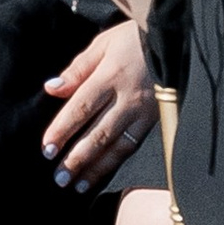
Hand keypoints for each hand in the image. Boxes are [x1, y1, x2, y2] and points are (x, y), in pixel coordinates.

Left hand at [39, 21, 155, 192]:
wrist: (176, 39)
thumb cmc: (133, 39)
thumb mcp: (102, 44)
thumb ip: (77, 69)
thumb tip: (51, 89)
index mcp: (111, 75)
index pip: (81, 107)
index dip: (63, 130)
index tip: (47, 149)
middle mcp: (128, 98)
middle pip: (99, 133)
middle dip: (77, 158)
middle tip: (59, 177)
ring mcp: (145, 112)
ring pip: (118, 146)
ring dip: (97, 168)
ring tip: (78, 185)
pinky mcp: (158, 120)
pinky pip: (135, 145)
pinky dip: (118, 162)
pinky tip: (105, 174)